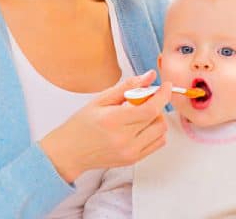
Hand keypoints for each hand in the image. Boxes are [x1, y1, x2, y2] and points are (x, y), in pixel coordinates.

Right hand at [39, 70, 171, 181]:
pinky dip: (155, 132)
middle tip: (145, 100)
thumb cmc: (81, 125)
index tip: (166, 86)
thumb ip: (127, 86)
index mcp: (114, 121)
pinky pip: (157, 143)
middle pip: (159, 119)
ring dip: (157, 118)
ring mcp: (130, 152)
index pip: (150, 109)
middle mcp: (124, 139)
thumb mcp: (100, 100)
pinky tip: (142, 126)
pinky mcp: (133, 160)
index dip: (163, 95)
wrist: (69, 153)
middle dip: (157, 105)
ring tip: (141, 114)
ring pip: (161, 132)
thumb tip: (150, 76)